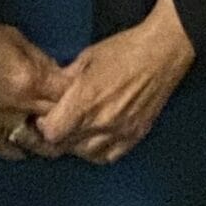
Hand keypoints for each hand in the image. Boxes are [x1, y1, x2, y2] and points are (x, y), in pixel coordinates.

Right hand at [0, 13, 66, 159]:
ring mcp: (0, 121)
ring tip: (59, 135)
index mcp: (29, 80)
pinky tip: (29, 143)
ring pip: (37, 144)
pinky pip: (8, 149)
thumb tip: (62, 77)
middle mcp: (18, 106)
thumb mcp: (19, 40)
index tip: (84, 94)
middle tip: (78, 117)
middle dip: (71, 120)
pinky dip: (22, 150)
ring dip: (50, 140)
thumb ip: (44, 62)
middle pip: (58, 122)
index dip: (80, 95)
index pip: (69, 97)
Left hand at [28, 0, 194, 164]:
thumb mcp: (86, 59)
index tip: (44, 118)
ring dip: (76, 145)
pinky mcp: (135, 135)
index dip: (43, 127)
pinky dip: (98, 151)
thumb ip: (65, 80)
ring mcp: (120, 131)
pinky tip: (95, 139)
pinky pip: (109, 156)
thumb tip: (50, 91)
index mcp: (85, 100)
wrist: (162, 53)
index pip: (51, 133)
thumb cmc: (124, 50)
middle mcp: (101, 121)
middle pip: (66, 146)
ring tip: (76, 131)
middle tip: (57, 124)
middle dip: (57, 136)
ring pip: (86, 154)